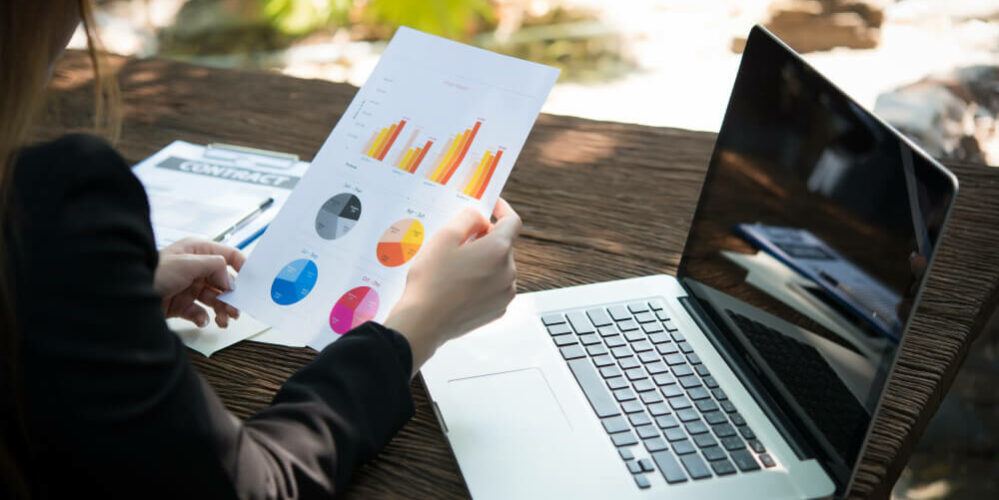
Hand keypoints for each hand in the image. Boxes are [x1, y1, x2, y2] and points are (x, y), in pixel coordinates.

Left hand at [154, 238, 245, 327]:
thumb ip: (214, 267)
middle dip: (232, 296)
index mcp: (197, 251)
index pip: (228, 255)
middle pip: (223, 281)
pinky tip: (202, 320)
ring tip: (225, 320)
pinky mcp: (181, 304)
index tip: (252, 281)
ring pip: (214, 298)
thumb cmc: (153, 273)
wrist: (126, 298)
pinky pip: (200, 311)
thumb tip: (230, 279)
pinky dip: (204, 317)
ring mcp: (188, 286)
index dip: (242, 266)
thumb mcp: (187, 263)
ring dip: (222, 309)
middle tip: (237, 309)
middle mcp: (195, 268)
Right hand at [384, 198, 521, 375]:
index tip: (492, 205)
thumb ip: (468, 218)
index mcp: (498, 250)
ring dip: (485, 261)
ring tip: (457, 267)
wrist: (424, 323)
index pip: (513, 221)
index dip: (502, 209)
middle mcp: (509, 272)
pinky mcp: (498, 309)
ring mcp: (505, 293)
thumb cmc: (431, 281)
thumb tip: (480, 217)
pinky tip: (460, 285)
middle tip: (460, 241)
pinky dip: (484, 280)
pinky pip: (496, 286)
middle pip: (504, 245)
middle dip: (486, 238)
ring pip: (500, 266)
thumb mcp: (444, 237)